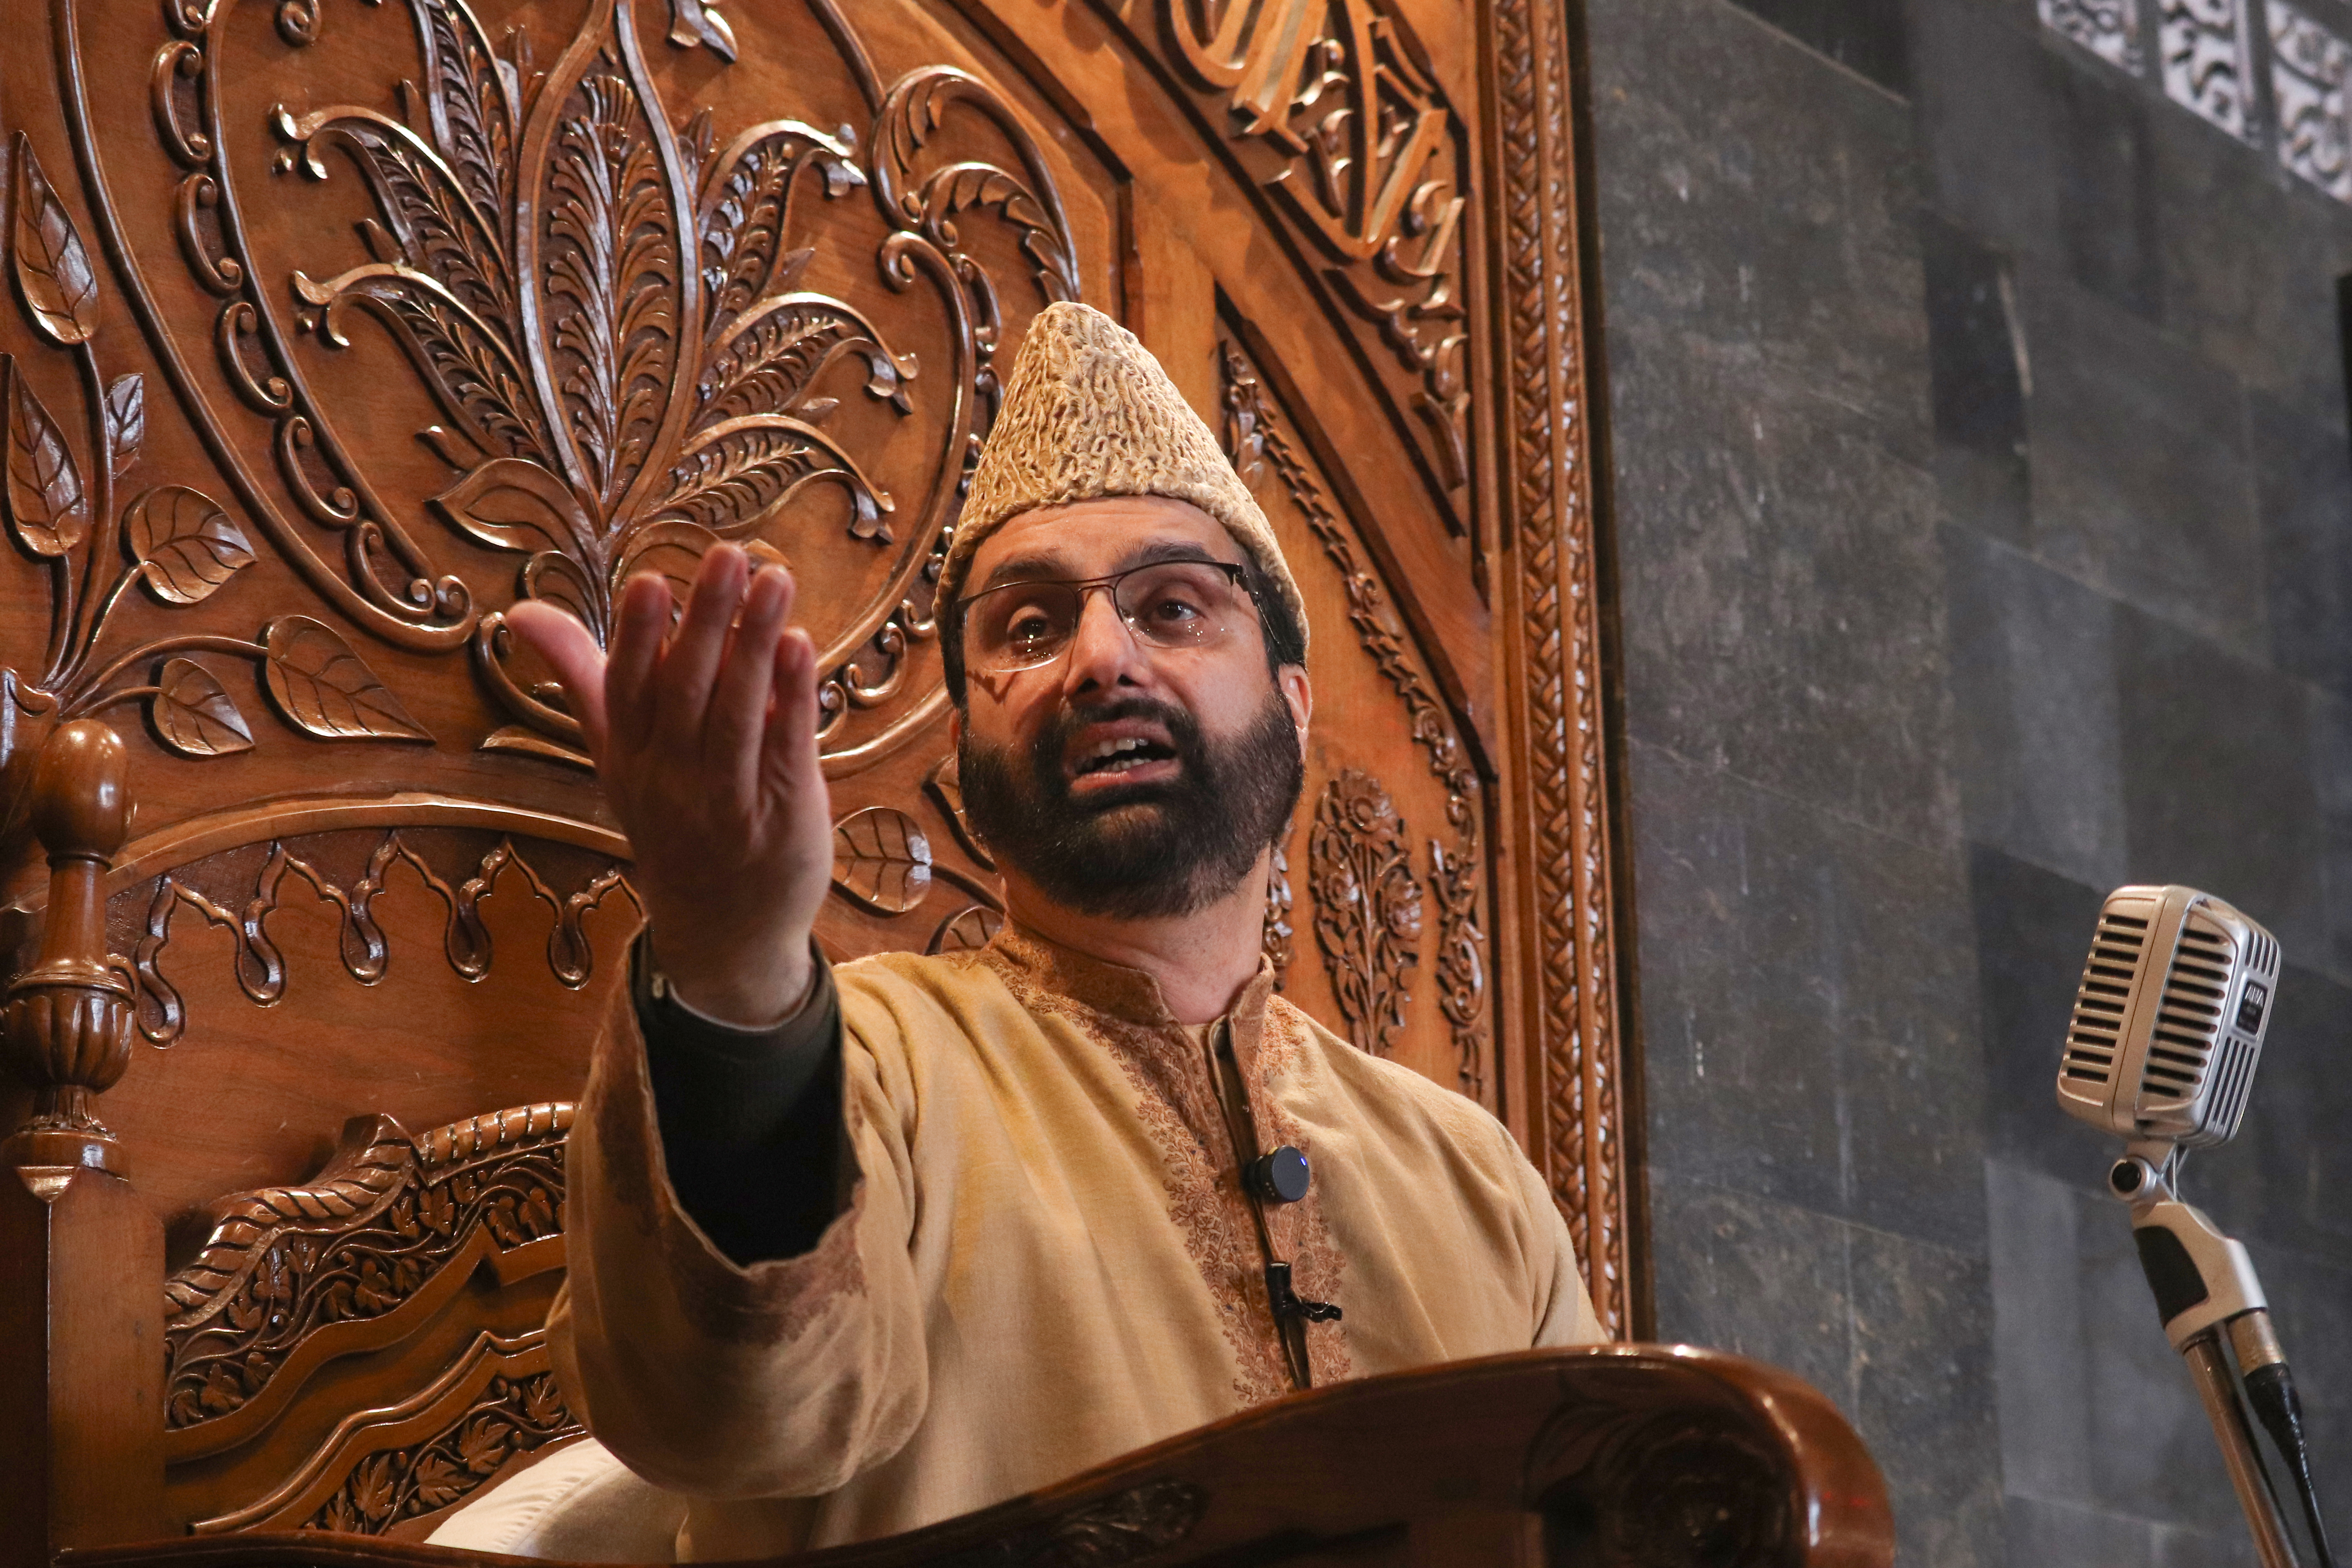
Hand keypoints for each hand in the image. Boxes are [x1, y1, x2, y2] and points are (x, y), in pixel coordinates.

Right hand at [506, 546, 831, 1027]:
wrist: (721, 929)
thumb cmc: (671, 817)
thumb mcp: (617, 754)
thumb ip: (580, 675)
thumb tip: (520, 611)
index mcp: (629, 756)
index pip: (626, 689)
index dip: (637, 637)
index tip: (648, 580)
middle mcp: (670, 778)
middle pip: (685, 691)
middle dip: (706, 620)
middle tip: (728, 555)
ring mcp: (726, 800)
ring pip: (738, 714)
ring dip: (757, 643)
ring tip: (774, 580)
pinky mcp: (781, 814)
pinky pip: (785, 748)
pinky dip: (794, 696)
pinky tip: (802, 645)